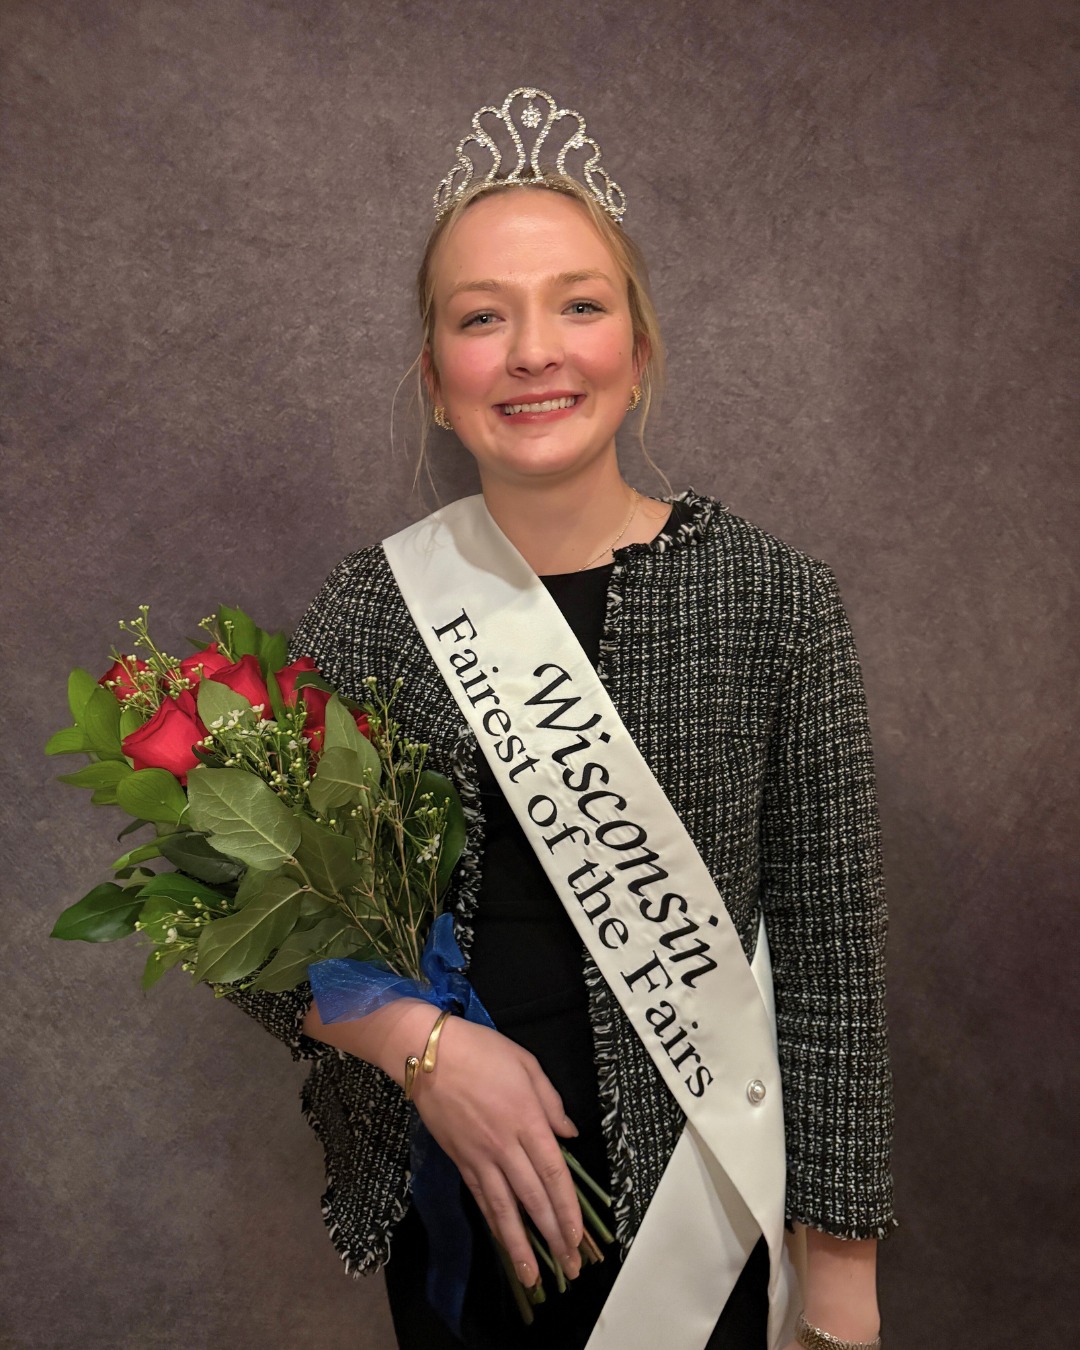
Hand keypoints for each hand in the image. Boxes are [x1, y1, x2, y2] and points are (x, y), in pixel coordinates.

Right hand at [410, 1014, 583, 1286]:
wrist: (427, 1055)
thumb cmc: (481, 1051)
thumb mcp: (526, 1063)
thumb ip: (550, 1101)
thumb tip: (568, 1134)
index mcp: (526, 1119)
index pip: (553, 1173)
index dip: (567, 1208)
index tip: (579, 1236)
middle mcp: (505, 1145)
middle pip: (533, 1198)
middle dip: (553, 1235)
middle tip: (569, 1266)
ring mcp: (480, 1156)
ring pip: (504, 1208)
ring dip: (520, 1245)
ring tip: (534, 1277)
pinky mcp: (460, 1160)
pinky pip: (481, 1197)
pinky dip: (494, 1223)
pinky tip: (504, 1241)